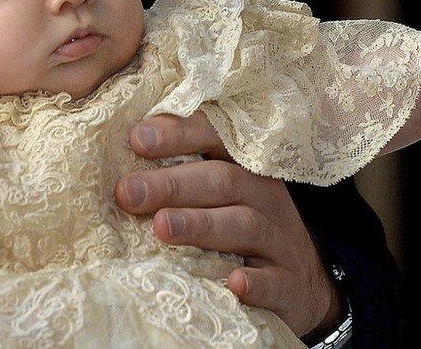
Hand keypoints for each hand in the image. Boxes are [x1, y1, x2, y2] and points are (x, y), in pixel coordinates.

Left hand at [115, 112, 342, 337]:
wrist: (301, 286)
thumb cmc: (240, 229)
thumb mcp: (219, 195)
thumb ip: (179, 175)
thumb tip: (119, 159)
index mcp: (243, 166)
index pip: (216, 137)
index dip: (179, 133)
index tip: (136, 138)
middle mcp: (264, 196)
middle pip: (222, 180)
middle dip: (172, 184)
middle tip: (127, 192)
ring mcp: (280, 240)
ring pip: (244, 225)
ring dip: (202, 224)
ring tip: (162, 227)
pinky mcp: (290, 284)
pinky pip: (276, 282)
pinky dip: (256, 283)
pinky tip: (233, 284)